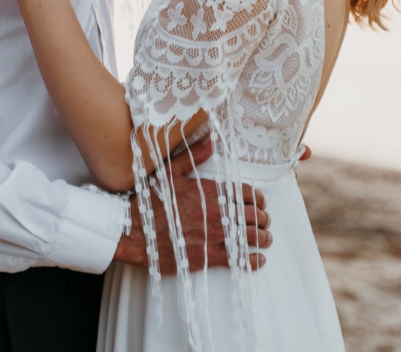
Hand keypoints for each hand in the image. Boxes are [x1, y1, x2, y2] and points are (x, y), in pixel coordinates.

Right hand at [113, 136, 271, 273]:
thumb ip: (194, 156)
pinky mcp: (209, 256)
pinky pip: (240, 259)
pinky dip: (253, 260)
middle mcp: (216, 212)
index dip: (257, 198)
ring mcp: (214, 235)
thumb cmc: (150, 202)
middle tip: (265, 221)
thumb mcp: (171, 172)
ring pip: (251, 237)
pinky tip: (258, 259)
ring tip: (266, 238)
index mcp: (209, 191)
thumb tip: (211, 140)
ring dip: (264, 237)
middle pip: (253, 215)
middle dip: (263, 218)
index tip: (259, 202)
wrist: (133, 231)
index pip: (246, 193)